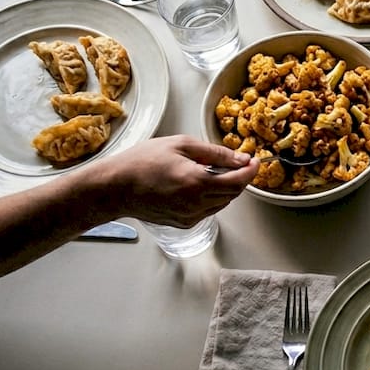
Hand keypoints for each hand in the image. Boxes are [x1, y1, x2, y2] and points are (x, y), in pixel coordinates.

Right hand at [92, 135, 258, 228]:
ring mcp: (189, 217)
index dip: (251, 171)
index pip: (238, 181)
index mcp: (197, 182)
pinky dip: (211, 198)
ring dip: (225, 188)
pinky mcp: (183, 224)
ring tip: (212, 171)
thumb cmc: (142, 162)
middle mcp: (196, 204)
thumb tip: (240, 159)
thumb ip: (215, 153)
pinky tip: (198, 185)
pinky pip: (208, 210)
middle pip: (233, 194)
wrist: (114, 188)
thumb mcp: (180, 145)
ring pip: (222, 203)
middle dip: (240, 178)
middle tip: (238, 164)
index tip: (254, 161)